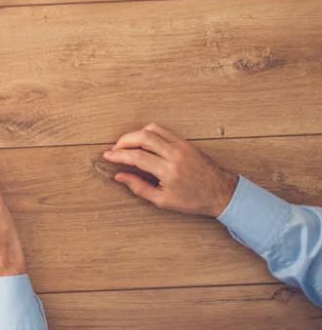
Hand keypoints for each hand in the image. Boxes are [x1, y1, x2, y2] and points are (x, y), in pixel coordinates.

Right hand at [103, 123, 238, 216]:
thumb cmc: (194, 199)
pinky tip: (143, 142)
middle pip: (142, 137)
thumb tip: (120, 177)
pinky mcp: (185, 142)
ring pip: (152, 129)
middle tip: (115, 149)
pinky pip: (162, 130)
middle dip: (123, 140)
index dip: (118, 155)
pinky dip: (148, 132)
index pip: (136, 156)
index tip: (108, 156)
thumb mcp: (163, 200)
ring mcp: (181, 145)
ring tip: (128, 145)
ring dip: (135, 134)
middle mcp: (175, 154)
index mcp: (169, 171)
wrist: (222, 192)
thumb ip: (139, 187)